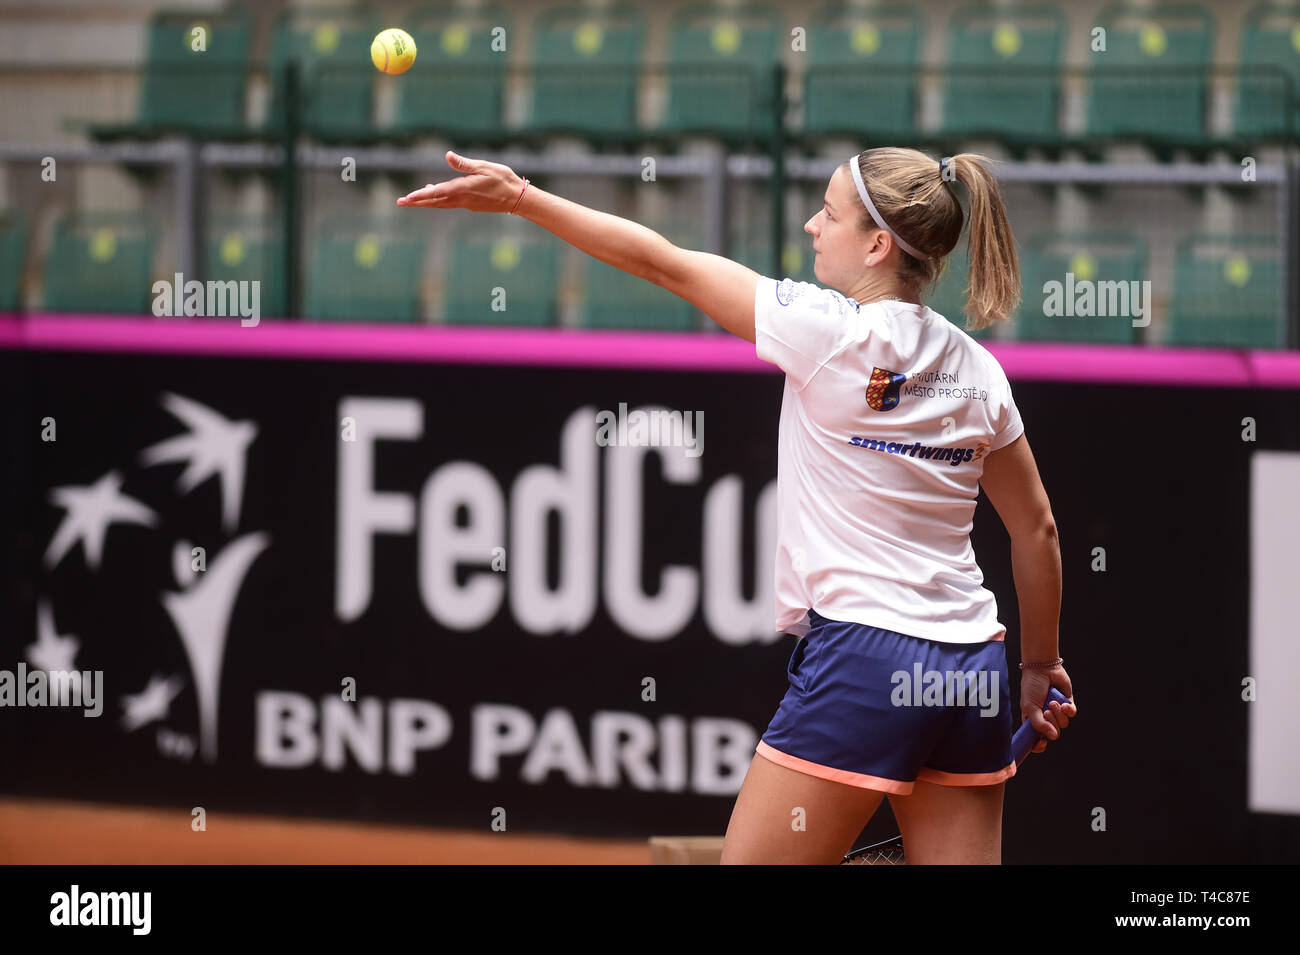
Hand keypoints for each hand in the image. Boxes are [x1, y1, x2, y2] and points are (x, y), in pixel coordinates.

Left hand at [396, 150, 524, 213]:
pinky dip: (438, 200)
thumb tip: (448, 156)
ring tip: (412, 199)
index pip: (436, 193)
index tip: (407, 198)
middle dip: (416, 202)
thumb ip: (464, 164)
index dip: (420, 196)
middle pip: (434, 202)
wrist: (517, 199)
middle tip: (400, 202)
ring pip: (441, 203)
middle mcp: (461, 199)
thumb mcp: (484, 167)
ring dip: (426, 202)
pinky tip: (434, 194)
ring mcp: (465, 204)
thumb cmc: (503, 180)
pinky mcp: (470, 205)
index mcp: (462, 189)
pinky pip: (449, 203)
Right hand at [1020, 665, 1075, 754]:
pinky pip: (1072, 714)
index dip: (1039, 745)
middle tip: (1046, 711)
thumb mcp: (1029, 707)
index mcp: (1033, 720)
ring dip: (1059, 714)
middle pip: (1053, 733)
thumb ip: (1039, 724)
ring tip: (1052, 702)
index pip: (1036, 739)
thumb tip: (1053, 737)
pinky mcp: (1067, 704)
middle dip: (1051, 723)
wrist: (1042, 669)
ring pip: (1063, 724)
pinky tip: (1064, 704)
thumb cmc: (1031, 687)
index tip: (1041, 743)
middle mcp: (1045, 718)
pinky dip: (1069, 710)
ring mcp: (1057, 712)